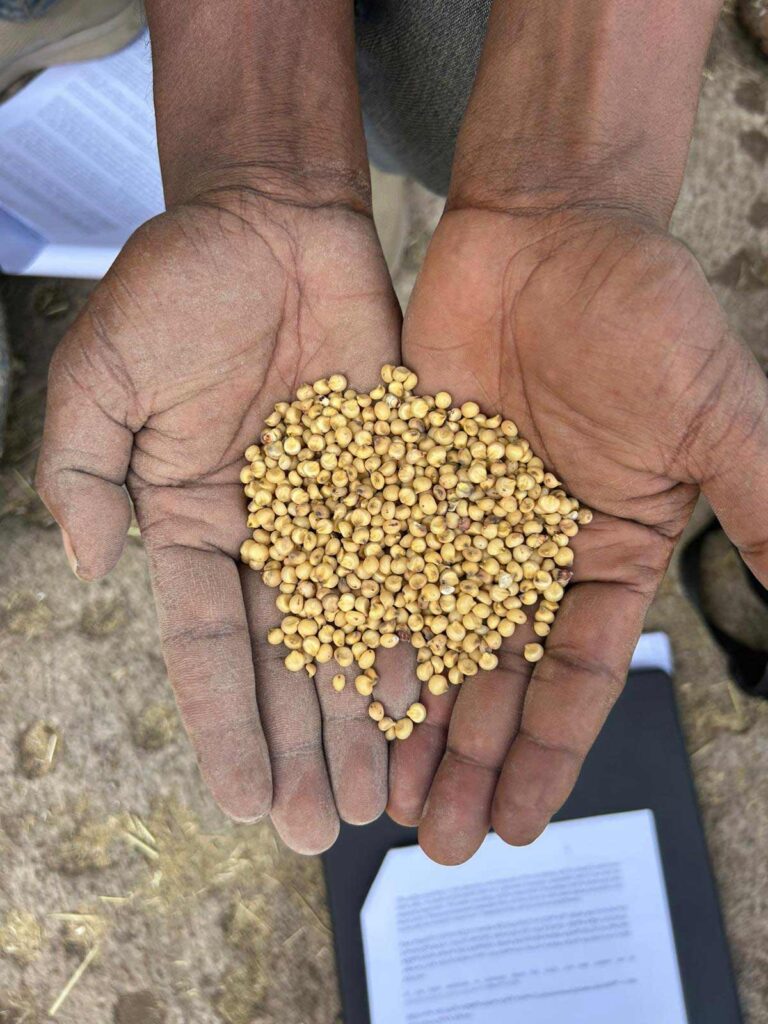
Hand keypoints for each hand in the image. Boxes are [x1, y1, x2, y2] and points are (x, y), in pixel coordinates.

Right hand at [36, 190, 406, 852]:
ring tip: (374, 798)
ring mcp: (334, 509)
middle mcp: (265, 531)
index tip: (235, 800)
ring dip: (357, 716)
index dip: (220, 721)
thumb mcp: (102, 376)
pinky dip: (414, 629)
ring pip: (348, 631)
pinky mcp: (394, 476)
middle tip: (315, 832)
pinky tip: (424, 697)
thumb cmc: (178, 287)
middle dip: (296, 746)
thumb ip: (85, 473)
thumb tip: (93, 570)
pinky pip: (407, 564)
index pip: (203, 642)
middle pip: (283, 658)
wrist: (271, 220)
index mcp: (191, 518)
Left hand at [389, 204, 767, 863]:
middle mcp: (535, 550)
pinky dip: (365, 628)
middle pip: (499, 677)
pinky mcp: (406, 481)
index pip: (577, 675)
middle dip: (470, 761)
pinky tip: (343, 690)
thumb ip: (762, 506)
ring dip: (414, 719)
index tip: (515, 825)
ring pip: (435, 638)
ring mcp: (464, 520)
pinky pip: (381, 567)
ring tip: (384, 800)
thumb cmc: (640, 311)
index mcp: (609, 550)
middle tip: (436, 845)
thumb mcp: (715, 415)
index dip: (548, 753)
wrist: (549, 226)